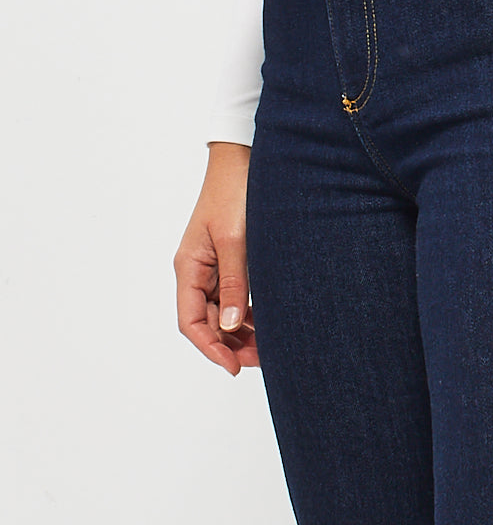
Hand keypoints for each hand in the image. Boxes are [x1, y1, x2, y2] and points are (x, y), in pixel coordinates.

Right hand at [174, 143, 258, 375]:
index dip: (210, 348)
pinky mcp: (233, 257)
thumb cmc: (235, 192)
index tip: (234, 366)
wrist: (244, 157)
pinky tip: (270, 321)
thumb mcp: (236, 240)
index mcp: (189, 267)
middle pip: (208, 321)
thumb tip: (232, 325)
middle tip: (263, 360)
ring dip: (243, 331)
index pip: (191, 322)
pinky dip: (251, 311)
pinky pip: (237, 294)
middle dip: (232, 344)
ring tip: (271, 347)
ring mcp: (215, 264)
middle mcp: (198, 270)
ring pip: (224, 310)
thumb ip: (235, 282)